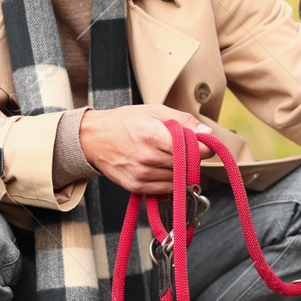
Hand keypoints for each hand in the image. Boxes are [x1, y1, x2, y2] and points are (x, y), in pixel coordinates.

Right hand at [79, 105, 212, 195]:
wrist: (93, 139)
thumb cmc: (125, 122)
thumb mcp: (155, 111)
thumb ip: (184, 121)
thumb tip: (207, 133)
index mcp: (154, 136)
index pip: (196, 151)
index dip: (204, 147)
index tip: (202, 144)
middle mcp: (149, 158)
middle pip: (189, 165)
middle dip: (192, 157)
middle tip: (182, 147)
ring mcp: (142, 175)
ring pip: (180, 179)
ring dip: (181, 170)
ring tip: (167, 155)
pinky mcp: (137, 187)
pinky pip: (166, 189)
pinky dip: (170, 180)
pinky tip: (161, 166)